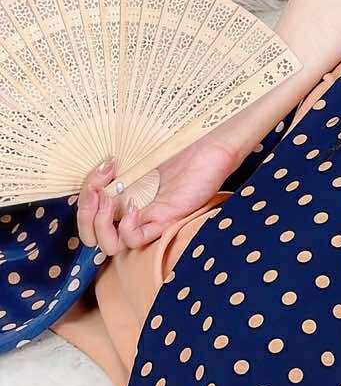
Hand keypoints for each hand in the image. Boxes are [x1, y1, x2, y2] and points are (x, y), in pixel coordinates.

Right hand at [76, 136, 241, 258]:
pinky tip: (134, 209)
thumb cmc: (176, 142)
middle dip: (85, 213)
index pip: (87, 212)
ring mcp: (146, 217)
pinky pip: (135, 240)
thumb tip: (94, 162)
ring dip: (101, 224)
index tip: (102, 169)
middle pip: (91, 234)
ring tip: (110, 201)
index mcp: (120, 194)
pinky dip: (127, 229)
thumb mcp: (136, 151)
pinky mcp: (165, 220)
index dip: (84, 195)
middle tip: (98, 190)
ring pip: (109, 245)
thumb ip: (113, 162)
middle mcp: (128, 210)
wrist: (210, 140)